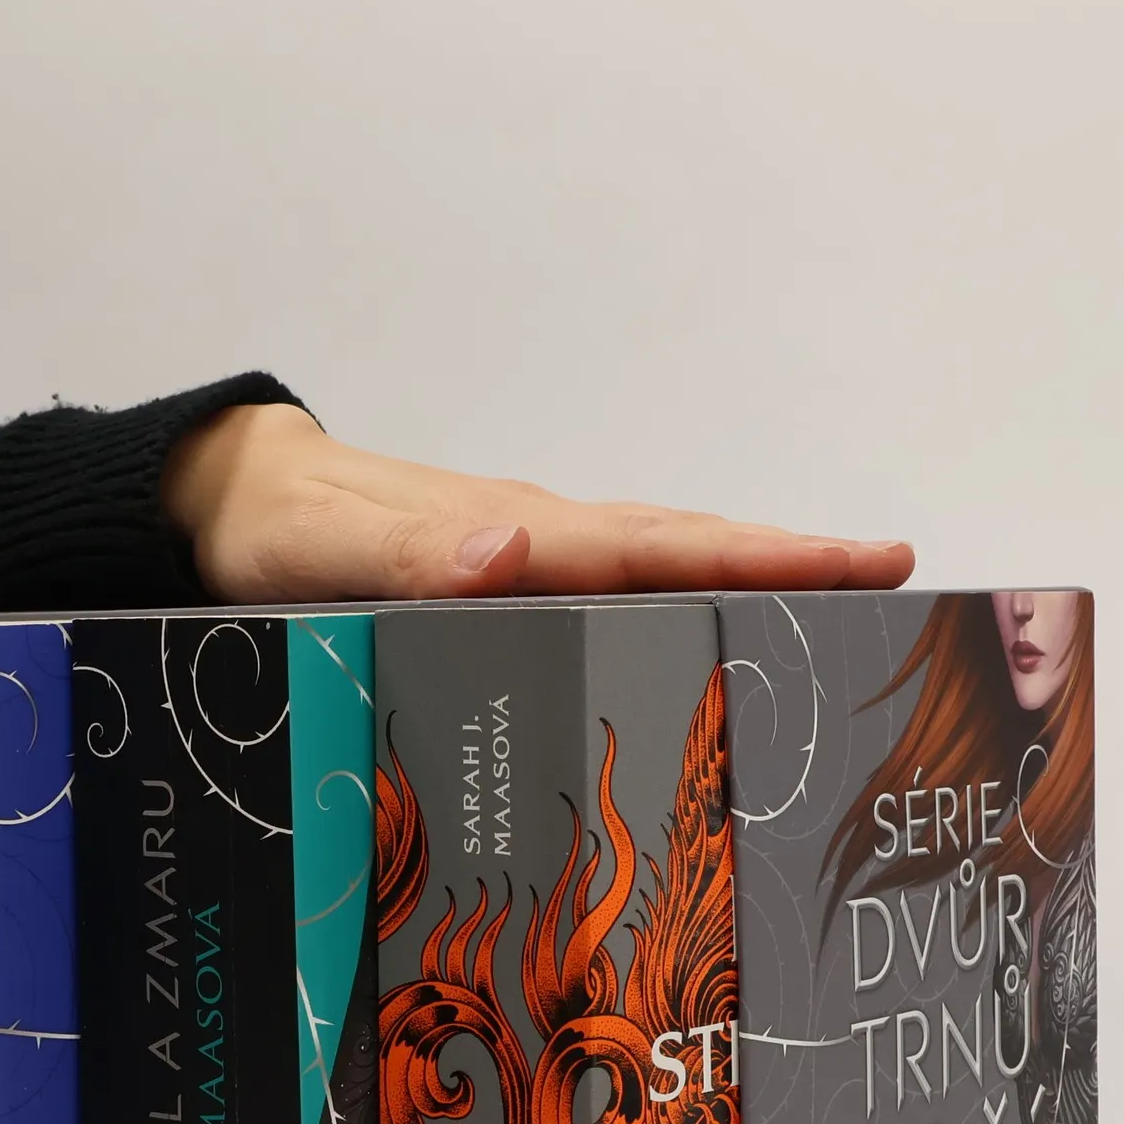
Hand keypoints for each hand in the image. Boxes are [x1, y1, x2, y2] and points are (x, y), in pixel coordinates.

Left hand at [163, 403, 913, 601]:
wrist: (228, 497)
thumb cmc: (270, 528)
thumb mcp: (321, 549)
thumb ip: (409, 551)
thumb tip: (512, 547)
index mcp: (508, 529)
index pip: (649, 546)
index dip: (754, 559)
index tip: (855, 564)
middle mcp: (530, 533)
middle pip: (679, 544)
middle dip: (787, 560)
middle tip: (895, 575)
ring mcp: (521, 550)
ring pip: (654, 560)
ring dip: (744, 576)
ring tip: (834, 599)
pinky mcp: (502, 572)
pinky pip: (608, 582)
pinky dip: (673, 595)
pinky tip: (700, 626)